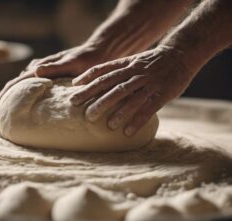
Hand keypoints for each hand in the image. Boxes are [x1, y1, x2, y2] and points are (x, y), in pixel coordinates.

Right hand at [0, 42, 107, 120]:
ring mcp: (42, 74)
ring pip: (21, 89)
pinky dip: (25, 99)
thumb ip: (54, 67)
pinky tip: (26, 109)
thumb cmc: (86, 58)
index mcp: (39, 68)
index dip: (2, 100)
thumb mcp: (72, 62)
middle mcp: (37, 70)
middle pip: (13, 88)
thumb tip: (34, 71)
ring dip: (12, 102)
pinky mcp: (49, 78)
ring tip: (6, 119)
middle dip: (3, 104)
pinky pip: (32, 89)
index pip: (14, 85)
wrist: (96, 52)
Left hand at [70, 46, 193, 135]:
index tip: (74, 87)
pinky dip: (137, 120)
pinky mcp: (162, 92)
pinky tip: (127, 131)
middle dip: (93, 97)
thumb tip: (99, 82)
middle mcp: (134, 72)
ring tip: (105, 125)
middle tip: (80, 110)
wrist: (181, 53)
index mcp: (126, 64)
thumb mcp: (134, 60)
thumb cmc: (153, 61)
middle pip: (110, 84)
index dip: (87, 78)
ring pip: (128, 96)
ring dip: (115, 111)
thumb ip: (118, 70)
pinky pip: (148, 108)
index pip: (103, 70)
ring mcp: (148, 82)